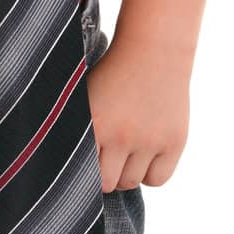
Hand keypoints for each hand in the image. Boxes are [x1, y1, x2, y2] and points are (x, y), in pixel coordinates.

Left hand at [85, 35, 190, 191]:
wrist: (155, 50)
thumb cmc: (114, 72)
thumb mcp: (87, 94)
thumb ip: (74, 126)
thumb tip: (59, 161)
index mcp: (95, 122)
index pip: (82, 171)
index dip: (81, 169)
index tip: (84, 161)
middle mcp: (121, 135)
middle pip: (107, 183)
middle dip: (104, 174)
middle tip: (106, 157)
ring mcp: (149, 140)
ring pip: (131, 182)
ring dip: (126, 172)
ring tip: (125, 152)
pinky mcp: (173, 142)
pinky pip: (157, 179)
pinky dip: (150, 173)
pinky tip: (145, 155)